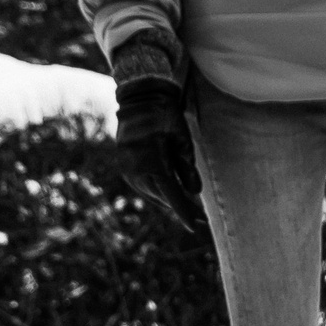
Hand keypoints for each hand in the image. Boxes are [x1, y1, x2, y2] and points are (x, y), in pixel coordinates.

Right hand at [113, 72, 204, 226]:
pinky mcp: (124, 167)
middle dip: (181, 208)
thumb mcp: (183, 139)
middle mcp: (136, 169)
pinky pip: (142, 187)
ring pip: (152, 194)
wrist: (139, 99)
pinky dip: (157, 193)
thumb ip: (188, 167)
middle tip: (201, 218)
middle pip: (163, 198)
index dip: (184, 212)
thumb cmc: (165, 116)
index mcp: (152, 162)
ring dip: (169, 202)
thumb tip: (194, 193)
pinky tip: (169, 196)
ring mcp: (127, 169)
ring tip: (189, 210)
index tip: (196, 226)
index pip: (172, 194)